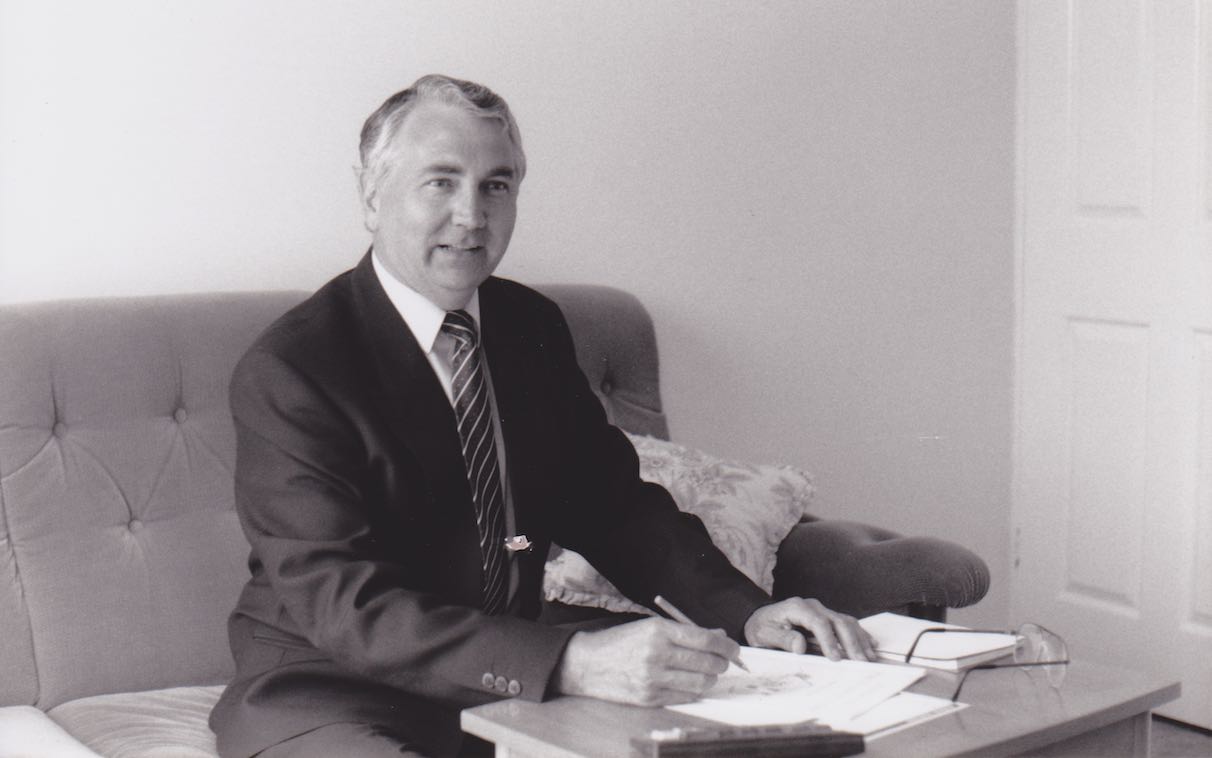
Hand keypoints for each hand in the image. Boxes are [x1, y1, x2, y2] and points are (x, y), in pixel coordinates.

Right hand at [553, 618, 737, 705]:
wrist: (586, 664)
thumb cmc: (620, 642)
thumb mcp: (650, 628)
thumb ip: (685, 633)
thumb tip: (718, 637)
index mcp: (658, 631)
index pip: (705, 640)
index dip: (726, 645)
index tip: (734, 648)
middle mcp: (657, 654)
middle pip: (707, 662)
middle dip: (722, 663)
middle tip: (723, 661)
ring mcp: (653, 678)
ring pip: (700, 683)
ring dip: (710, 678)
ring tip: (707, 672)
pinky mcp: (649, 698)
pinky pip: (685, 697)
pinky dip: (694, 690)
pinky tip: (690, 682)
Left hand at [743, 598, 875, 660]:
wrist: (759, 618)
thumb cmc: (762, 628)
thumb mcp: (764, 635)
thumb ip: (782, 639)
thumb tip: (800, 646)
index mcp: (797, 608)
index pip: (818, 623)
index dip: (829, 640)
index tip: (836, 658)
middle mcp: (813, 606)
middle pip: (838, 621)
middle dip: (851, 642)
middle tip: (861, 662)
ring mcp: (821, 610)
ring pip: (846, 622)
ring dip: (859, 640)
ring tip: (869, 658)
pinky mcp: (827, 617)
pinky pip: (847, 623)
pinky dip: (859, 634)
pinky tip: (870, 646)